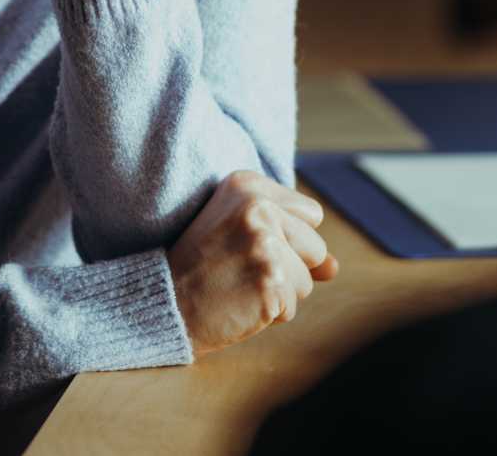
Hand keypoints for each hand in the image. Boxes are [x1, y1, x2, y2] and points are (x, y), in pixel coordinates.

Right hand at [167, 171, 340, 357]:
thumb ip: (291, 239)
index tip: (244, 244)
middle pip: (315, 247)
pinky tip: (238, 302)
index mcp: (247, 184)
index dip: (285, 239)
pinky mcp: (271, 280)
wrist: (162, 302)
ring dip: (279, 292)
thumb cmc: (198, 267)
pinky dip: (270, 313)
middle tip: (239, 267)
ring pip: (308, 280)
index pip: (309, 214)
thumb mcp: (237, 231)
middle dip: (288, 267)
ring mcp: (265, 242)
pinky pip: (293, 305)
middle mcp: (258, 206)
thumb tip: (335, 268)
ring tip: (237, 284)